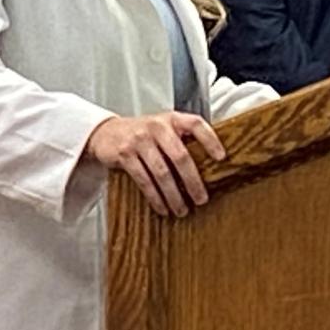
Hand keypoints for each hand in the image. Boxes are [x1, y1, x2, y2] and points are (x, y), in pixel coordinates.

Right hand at [85, 112, 225, 216]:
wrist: (107, 133)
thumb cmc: (143, 134)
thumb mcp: (163, 129)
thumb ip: (181, 140)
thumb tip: (209, 167)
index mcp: (171, 119)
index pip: (196, 124)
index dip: (210, 139)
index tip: (221, 158)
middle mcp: (157, 126)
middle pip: (180, 156)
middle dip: (193, 181)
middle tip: (202, 199)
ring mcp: (140, 139)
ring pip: (162, 172)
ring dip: (174, 195)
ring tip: (182, 210)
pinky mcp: (125, 154)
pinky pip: (144, 180)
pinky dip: (155, 197)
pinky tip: (162, 208)